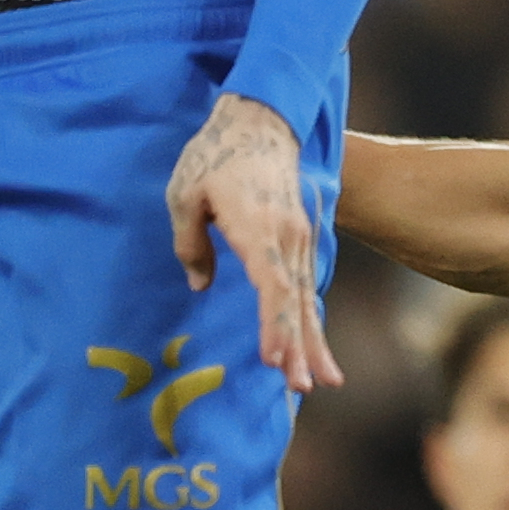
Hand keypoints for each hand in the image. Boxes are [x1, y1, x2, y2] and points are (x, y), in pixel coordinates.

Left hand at [172, 96, 343, 392]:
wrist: (261, 121)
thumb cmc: (216, 156)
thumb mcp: (185, 194)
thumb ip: (190, 242)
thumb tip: (201, 284)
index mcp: (258, 226)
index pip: (271, 285)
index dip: (272, 326)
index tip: (273, 361)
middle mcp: (287, 236)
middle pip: (296, 300)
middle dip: (300, 347)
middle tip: (302, 388)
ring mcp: (299, 237)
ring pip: (306, 297)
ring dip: (313, 341)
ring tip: (323, 382)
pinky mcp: (300, 238)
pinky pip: (306, 286)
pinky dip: (311, 319)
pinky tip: (315, 347)